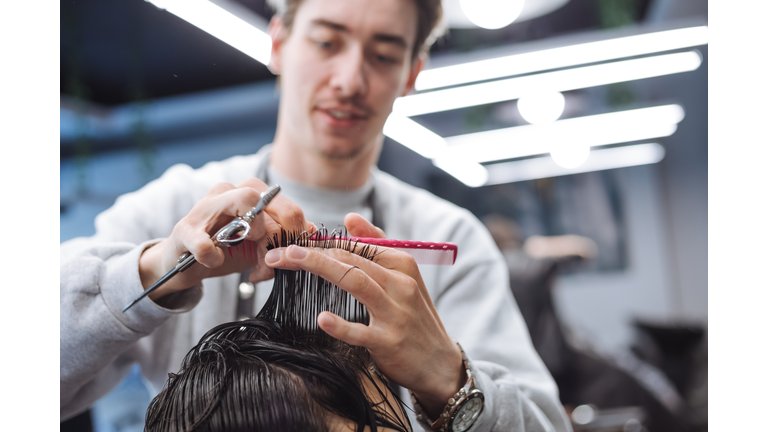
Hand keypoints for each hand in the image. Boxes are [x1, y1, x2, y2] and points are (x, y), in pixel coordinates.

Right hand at [139, 178, 311, 300]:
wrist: (185, 264)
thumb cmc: (226, 250)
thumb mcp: (260, 246)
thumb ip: (283, 238)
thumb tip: (313, 232)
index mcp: (250, 193)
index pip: (288, 208)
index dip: (295, 238)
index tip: (290, 261)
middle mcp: (230, 190)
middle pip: (271, 201)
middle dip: (279, 238)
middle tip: (273, 263)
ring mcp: (205, 206)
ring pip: (245, 203)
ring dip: (255, 238)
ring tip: (251, 259)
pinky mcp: (184, 230)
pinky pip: (207, 243)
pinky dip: (214, 258)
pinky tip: (215, 263)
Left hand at [263, 212, 464, 418]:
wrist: (440, 364)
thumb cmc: (415, 317)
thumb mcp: (404, 277)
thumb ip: (378, 246)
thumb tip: (349, 218)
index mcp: (402, 263)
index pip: (356, 245)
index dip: (321, 241)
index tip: (292, 243)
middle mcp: (401, 283)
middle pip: (351, 259)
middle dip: (311, 252)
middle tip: (279, 251)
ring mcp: (396, 313)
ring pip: (356, 282)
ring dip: (320, 268)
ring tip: (290, 261)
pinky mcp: (390, 342)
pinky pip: (361, 332)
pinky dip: (341, 325)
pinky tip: (322, 318)